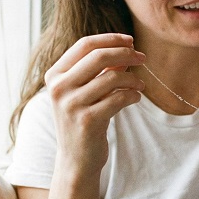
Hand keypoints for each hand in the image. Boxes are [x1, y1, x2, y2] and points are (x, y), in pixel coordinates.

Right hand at [44, 33, 145, 171]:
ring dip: (132, 78)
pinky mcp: (87, 121)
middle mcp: (59, 88)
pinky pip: (118, 98)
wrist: (77, 158)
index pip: (85, 45)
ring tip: (140, 84)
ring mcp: (71, 105)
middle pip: (98, 56)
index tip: (131, 41)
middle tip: (142, 57)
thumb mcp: (87, 90)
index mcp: (55, 75)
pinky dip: (132, 95)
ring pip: (112, 78)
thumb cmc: (84, 117)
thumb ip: (102, 68)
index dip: (111, 39)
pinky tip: (136, 97)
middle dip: (125, 53)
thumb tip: (126, 47)